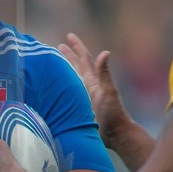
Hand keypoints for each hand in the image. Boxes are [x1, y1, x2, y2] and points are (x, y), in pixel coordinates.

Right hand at [58, 33, 129, 148]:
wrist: (115, 134)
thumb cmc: (113, 114)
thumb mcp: (108, 92)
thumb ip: (104, 74)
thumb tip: (105, 52)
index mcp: (94, 81)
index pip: (84, 60)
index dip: (77, 48)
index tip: (69, 36)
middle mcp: (89, 86)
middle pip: (78, 67)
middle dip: (70, 55)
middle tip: (60, 45)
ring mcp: (85, 97)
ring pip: (74, 78)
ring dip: (66, 69)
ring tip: (57, 64)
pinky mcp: (81, 107)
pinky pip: (70, 93)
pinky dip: (64, 87)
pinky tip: (58, 88)